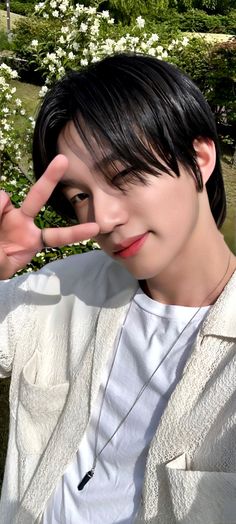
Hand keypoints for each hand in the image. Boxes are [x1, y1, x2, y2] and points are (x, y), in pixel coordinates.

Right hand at [0, 155, 98, 278]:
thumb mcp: (3, 267)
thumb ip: (4, 253)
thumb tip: (4, 213)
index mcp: (34, 241)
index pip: (57, 237)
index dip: (75, 233)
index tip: (95, 228)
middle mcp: (24, 223)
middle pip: (38, 196)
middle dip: (51, 177)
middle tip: (63, 159)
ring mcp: (10, 213)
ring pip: (4, 199)